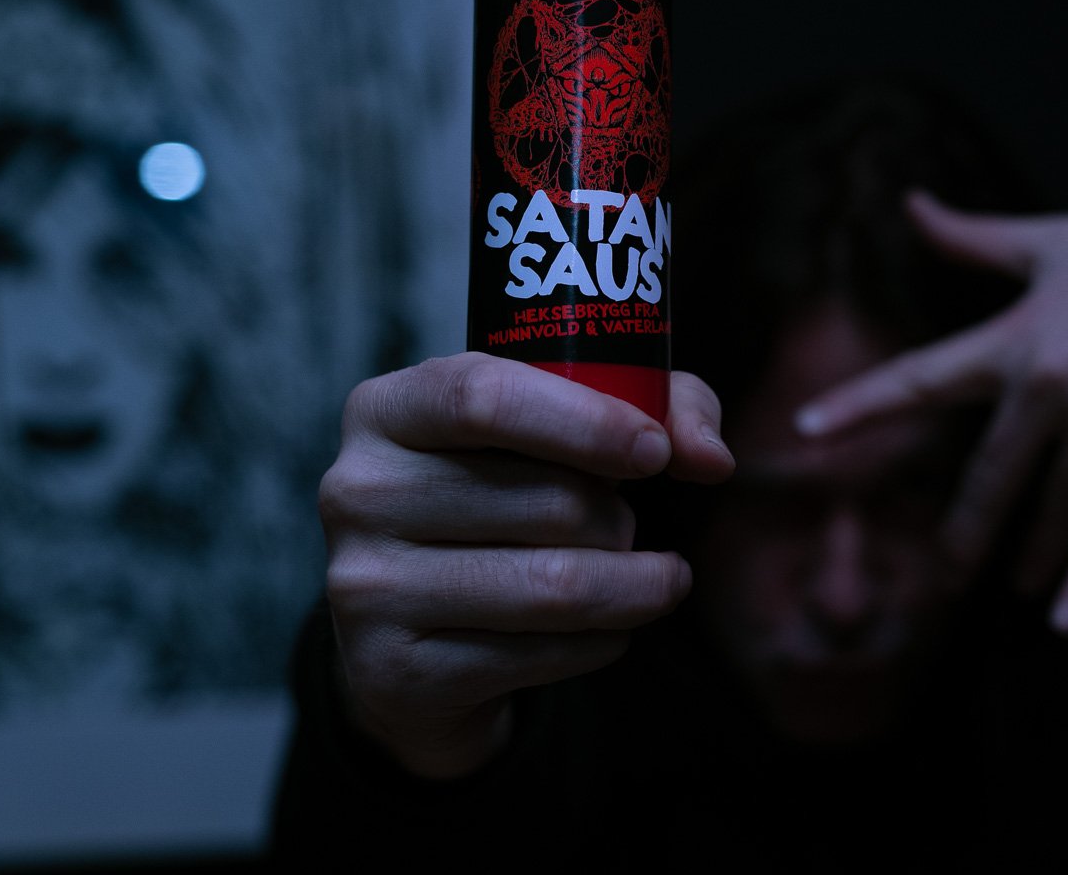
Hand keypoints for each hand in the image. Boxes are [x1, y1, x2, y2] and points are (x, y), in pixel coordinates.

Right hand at [319, 355, 731, 778]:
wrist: (413, 629)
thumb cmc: (502, 495)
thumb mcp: (562, 426)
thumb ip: (654, 405)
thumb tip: (711, 458)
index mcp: (386, 408)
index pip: (484, 396)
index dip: (587, 423)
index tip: (655, 450)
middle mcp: (357, 491)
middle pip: (545, 500)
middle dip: (618, 516)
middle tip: (626, 522)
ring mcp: (366, 587)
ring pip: (554, 584)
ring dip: (633, 584)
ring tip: (649, 576)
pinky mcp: (395, 671)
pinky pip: (541, 655)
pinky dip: (602, 641)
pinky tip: (605, 628)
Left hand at [795, 193, 1067, 633]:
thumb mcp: (1054, 241)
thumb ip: (974, 239)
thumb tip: (912, 206)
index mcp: (1016, 334)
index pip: (921, 378)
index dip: (860, 407)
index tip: (805, 432)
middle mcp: (1049, 380)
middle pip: (987, 474)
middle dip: (965, 532)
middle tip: (944, 578)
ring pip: (1052, 505)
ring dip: (1034, 556)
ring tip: (1020, 589)